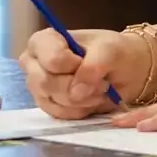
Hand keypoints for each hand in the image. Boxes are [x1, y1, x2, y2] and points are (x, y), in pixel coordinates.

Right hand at [20, 27, 148, 118]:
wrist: (123, 69)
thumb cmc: (112, 52)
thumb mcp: (109, 50)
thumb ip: (93, 66)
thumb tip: (76, 93)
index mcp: (43, 41)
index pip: (52, 59)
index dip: (73, 65)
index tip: (86, 60)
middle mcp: (33, 64)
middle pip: (47, 83)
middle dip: (78, 86)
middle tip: (100, 80)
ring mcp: (38, 88)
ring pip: (55, 101)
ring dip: (83, 99)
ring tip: (99, 88)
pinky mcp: (47, 107)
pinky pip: (61, 115)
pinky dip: (81, 110)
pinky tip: (91, 99)